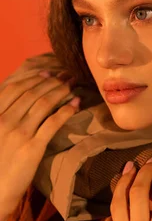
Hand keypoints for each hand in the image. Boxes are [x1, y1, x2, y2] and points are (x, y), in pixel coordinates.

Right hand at [0, 71, 79, 217]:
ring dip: (61, 90)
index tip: (48, 73)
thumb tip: (22, 102)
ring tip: (73, 85)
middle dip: (52, 81)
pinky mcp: (33, 148)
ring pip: (44, 104)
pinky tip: (76, 104)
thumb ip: (4, 116)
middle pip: (32, 92)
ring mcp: (19, 134)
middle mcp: (4, 121)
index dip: (33, 78)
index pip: (14, 88)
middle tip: (67, 75)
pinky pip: (53, 123)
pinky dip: (66, 110)